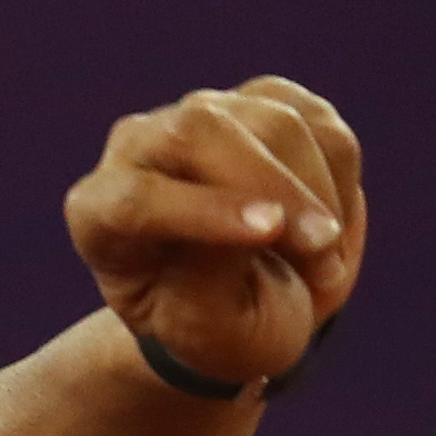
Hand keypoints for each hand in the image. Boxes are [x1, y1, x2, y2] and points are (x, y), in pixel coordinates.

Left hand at [67, 77, 365, 388]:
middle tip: (322, 249)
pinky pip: (318, 123)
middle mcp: (137, 148)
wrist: (249, 305)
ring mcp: (202, 114)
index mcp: (96, 212)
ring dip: (317, 197)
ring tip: (323, 266)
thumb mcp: (207, 335)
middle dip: (274, 187)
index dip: (204, 210)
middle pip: (201, 133)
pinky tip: (326, 229)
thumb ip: (210, 286)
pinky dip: (339, 180)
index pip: (135, 198)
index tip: (269, 230)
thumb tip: (254, 217)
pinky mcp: (264, 100)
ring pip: (273, 123)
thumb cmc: (216, 330)